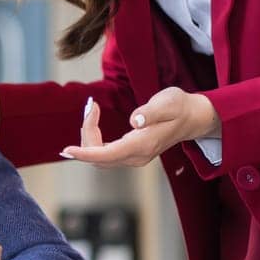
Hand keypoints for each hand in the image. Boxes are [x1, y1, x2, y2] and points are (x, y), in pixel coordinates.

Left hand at [59, 87, 219, 167]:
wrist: (193, 118)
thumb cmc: (180, 107)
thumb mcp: (169, 102)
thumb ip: (151, 112)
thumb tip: (134, 121)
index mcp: (143, 145)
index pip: (107, 154)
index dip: (85, 153)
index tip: (66, 149)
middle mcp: (136, 156)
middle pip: (98, 156)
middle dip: (86, 133)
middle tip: (91, 106)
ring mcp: (134, 157)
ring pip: (99, 155)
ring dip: (89, 135)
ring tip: (92, 108)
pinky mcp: (131, 154)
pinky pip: (104, 152)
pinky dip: (95, 137)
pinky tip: (94, 118)